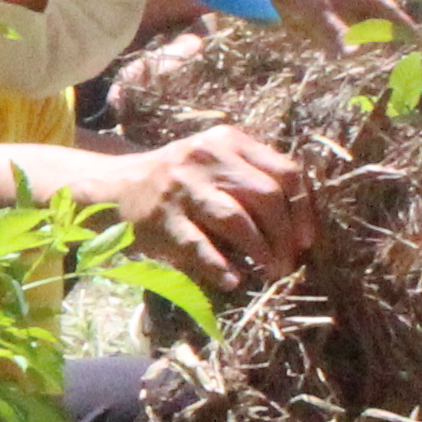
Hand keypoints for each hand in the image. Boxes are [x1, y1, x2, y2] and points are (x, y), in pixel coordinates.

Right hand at [102, 125, 314, 290]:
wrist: (114, 187)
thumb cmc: (178, 180)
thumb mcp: (215, 162)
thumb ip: (253, 178)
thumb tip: (301, 225)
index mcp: (228, 141)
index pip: (285, 171)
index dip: (303, 209)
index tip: (307, 240)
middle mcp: (206, 157)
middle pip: (266, 196)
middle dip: (285, 235)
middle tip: (289, 263)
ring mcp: (182, 187)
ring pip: (236, 219)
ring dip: (261, 251)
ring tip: (272, 273)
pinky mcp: (161, 217)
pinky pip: (198, 245)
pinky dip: (219, 265)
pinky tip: (232, 280)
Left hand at [245, 0, 413, 45]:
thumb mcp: (313, 10)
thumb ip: (333, 32)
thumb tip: (353, 55)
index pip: (386, 7)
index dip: (403, 23)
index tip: (420, 40)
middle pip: (375, 10)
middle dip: (390, 28)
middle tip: (406, 47)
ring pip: (357, 15)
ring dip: (369, 31)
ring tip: (382, 48)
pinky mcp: (314, 1)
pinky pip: (339, 19)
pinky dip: (347, 32)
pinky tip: (346, 43)